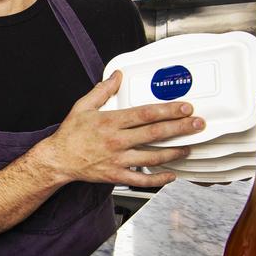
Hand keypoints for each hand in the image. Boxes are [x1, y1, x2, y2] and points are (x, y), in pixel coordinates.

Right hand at [36, 70, 204, 187]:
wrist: (57, 160)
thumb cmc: (70, 134)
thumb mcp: (82, 106)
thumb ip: (102, 90)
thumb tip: (117, 75)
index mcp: (110, 121)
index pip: (145, 114)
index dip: (167, 110)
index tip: (184, 107)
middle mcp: (116, 141)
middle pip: (154, 134)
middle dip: (180, 128)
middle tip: (197, 124)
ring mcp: (117, 160)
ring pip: (152, 157)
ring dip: (174, 152)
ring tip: (189, 147)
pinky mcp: (116, 176)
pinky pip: (141, 179)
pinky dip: (158, 179)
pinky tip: (171, 175)